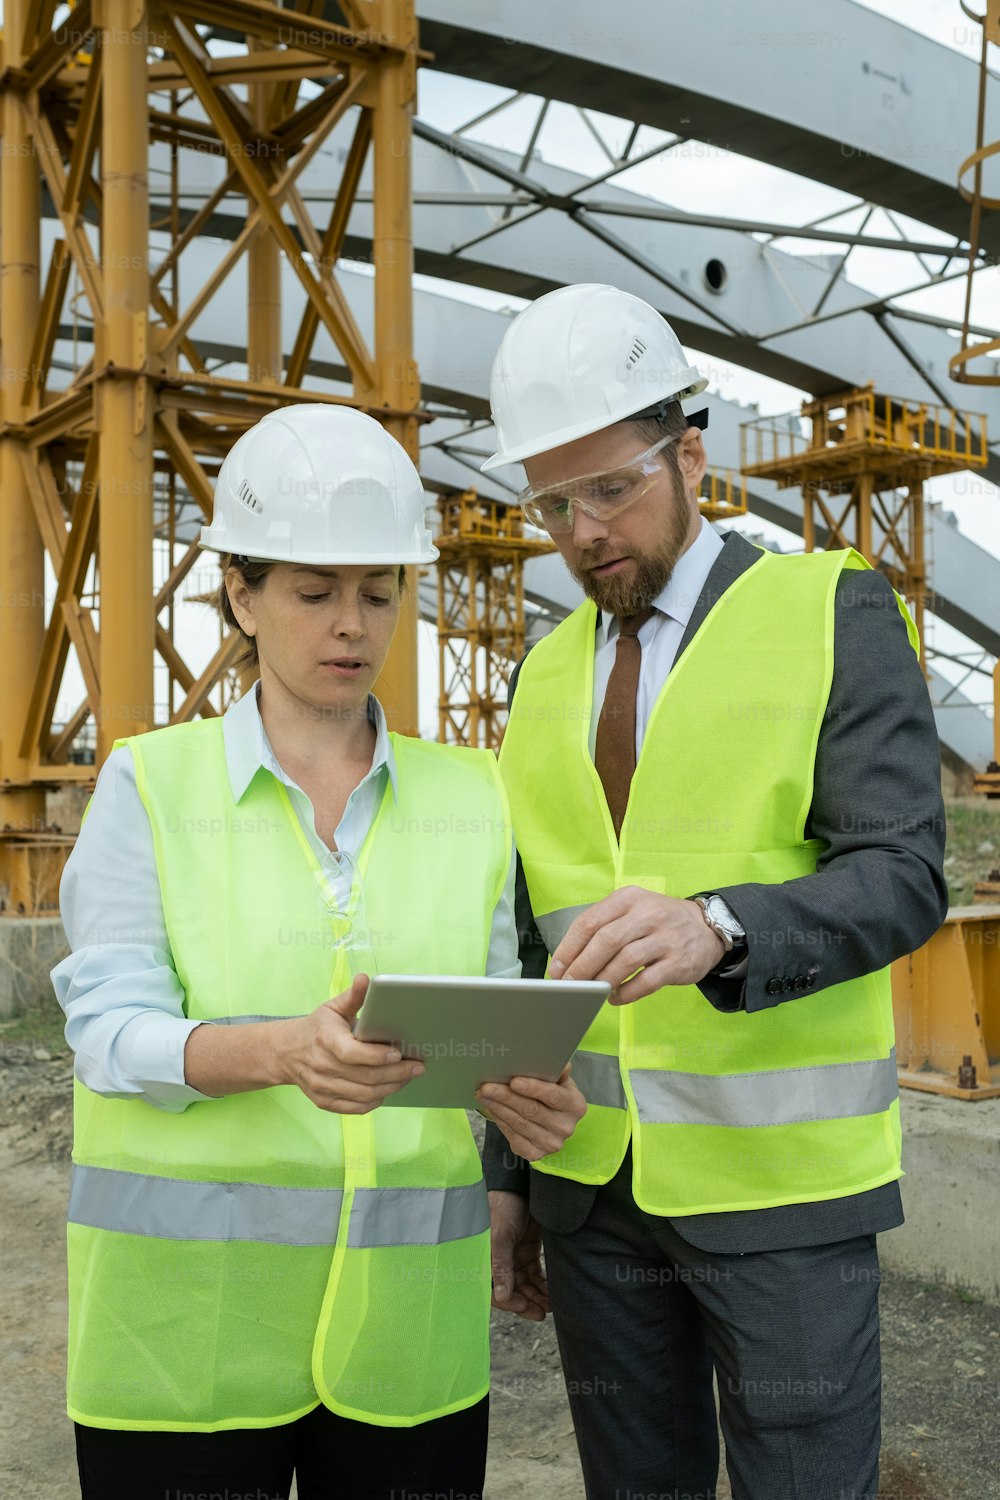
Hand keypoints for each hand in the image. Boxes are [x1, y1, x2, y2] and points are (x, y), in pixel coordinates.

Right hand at [277, 973, 423, 1113]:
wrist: (285, 1052)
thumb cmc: (316, 1028)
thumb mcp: (332, 1007)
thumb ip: (353, 995)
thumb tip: (365, 979)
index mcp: (326, 1040)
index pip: (353, 1054)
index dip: (378, 1056)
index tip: (399, 1053)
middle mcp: (322, 1066)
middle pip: (366, 1077)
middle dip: (397, 1073)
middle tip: (418, 1067)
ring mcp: (322, 1087)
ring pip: (364, 1095)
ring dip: (391, 1087)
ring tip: (408, 1077)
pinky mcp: (324, 1101)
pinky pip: (356, 1108)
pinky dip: (375, 1101)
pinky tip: (388, 1089)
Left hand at [475, 1064, 585, 1161]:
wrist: (552, 1120)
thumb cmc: (553, 1093)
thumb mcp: (559, 1080)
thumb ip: (557, 1071)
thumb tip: (561, 1063)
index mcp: (576, 1106)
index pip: (554, 1096)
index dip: (534, 1088)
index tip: (513, 1081)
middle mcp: (566, 1127)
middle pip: (532, 1111)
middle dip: (506, 1097)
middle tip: (486, 1086)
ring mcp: (551, 1144)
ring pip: (519, 1124)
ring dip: (498, 1108)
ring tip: (483, 1094)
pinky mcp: (535, 1154)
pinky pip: (513, 1136)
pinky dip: (500, 1121)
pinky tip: (491, 1108)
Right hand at [488, 1190, 548, 1320]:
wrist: (521, 1184)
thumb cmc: (504, 1206)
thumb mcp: (501, 1236)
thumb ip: (501, 1266)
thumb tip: (501, 1296)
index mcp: (486, 1259)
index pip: (495, 1290)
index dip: (509, 1302)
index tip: (525, 1307)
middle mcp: (499, 1261)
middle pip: (512, 1291)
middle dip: (526, 1303)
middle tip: (542, 1312)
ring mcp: (514, 1257)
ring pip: (525, 1285)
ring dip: (537, 1296)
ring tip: (551, 1304)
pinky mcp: (528, 1251)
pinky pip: (535, 1274)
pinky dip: (543, 1284)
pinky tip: (553, 1291)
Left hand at [548, 888, 725, 1004]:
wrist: (707, 928)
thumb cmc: (658, 922)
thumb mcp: (633, 910)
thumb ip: (603, 928)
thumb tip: (568, 961)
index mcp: (628, 898)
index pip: (590, 922)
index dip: (569, 948)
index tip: (556, 969)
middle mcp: (647, 914)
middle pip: (606, 941)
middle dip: (582, 967)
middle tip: (569, 985)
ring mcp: (665, 937)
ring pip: (625, 961)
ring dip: (603, 980)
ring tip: (591, 992)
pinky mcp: (678, 962)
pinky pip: (647, 981)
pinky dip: (627, 993)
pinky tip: (615, 998)